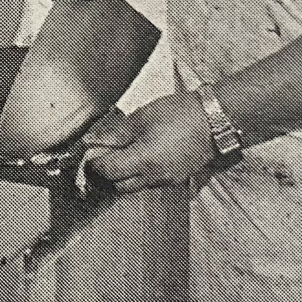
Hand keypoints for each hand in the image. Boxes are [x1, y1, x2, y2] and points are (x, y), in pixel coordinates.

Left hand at [80, 92, 215, 193]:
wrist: (214, 121)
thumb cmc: (179, 115)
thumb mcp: (141, 117)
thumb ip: (115, 133)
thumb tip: (93, 142)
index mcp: (143, 161)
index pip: (107, 172)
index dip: (92, 164)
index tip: (87, 153)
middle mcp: (153, 177)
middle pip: (117, 186)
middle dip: (104, 174)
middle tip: (98, 156)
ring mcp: (165, 180)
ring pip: (132, 186)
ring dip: (120, 176)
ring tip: (116, 155)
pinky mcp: (174, 179)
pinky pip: (147, 182)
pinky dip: (136, 174)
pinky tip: (136, 157)